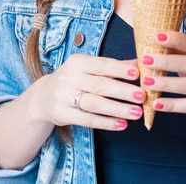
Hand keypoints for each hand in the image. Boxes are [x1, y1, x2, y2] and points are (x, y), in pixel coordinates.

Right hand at [30, 54, 146, 130]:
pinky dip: (106, 123)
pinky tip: (122, 124)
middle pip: (99, 85)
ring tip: (137, 112)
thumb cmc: (74, 79)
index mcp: (76, 62)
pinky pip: (87, 120)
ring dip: (117, 109)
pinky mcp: (62, 114)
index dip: (118, 69)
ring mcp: (63, 97)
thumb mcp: (87, 68)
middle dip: (122, 91)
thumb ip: (112, 66)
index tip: (137, 74)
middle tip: (142, 95)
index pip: (101, 65)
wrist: (43, 97)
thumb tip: (139, 62)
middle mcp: (68, 78)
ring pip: (94, 104)